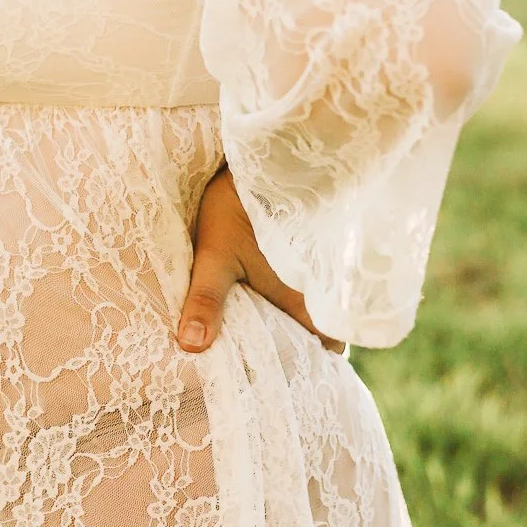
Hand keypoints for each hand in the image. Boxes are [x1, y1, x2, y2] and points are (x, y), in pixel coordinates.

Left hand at [176, 165, 346, 356]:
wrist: (266, 154)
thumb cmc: (238, 207)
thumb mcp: (215, 255)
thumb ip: (206, 300)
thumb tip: (191, 347)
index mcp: (302, 297)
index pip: (331, 343)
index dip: (323, 358)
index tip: (306, 372)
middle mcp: (322, 283)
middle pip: (334, 325)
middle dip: (320, 340)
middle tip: (293, 355)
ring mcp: (326, 260)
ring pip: (331, 300)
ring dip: (317, 313)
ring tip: (286, 327)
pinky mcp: (322, 238)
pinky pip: (327, 274)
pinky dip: (316, 286)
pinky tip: (290, 288)